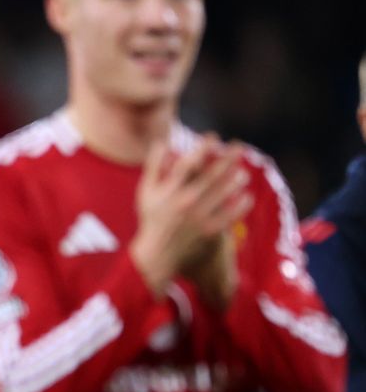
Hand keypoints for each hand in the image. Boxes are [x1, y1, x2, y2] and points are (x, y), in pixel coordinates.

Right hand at [130, 135, 251, 296]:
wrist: (156, 254)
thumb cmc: (151, 219)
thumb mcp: (146, 192)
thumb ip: (154, 166)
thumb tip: (161, 142)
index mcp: (169, 190)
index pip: (189, 163)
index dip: (202, 148)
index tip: (213, 137)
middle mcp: (185, 201)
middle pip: (212, 175)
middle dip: (228, 158)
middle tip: (239, 147)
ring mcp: (199, 217)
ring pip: (224, 193)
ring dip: (236, 179)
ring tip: (243, 172)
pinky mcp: (209, 231)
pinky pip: (230, 215)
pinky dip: (240, 205)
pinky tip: (246, 196)